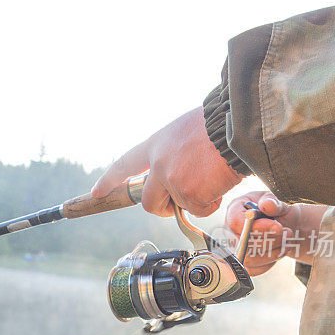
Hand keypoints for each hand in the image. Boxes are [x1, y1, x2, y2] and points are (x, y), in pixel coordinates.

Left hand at [91, 107, 242, 216]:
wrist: (236, 125)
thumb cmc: (219, 124)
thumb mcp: (185, 131)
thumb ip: (173, 153)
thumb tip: (179, 176)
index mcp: (156, 144)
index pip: (125, 164)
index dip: (110, 179)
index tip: (97, 192)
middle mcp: (158, 164)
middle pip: (148, 202)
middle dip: (162, 208)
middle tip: (178, 205)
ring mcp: (171, 181)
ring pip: (177, 207)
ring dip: (193, 202)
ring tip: (212, 180)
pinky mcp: (188, 195)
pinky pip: (200, 210)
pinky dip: (212, 202)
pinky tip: (220, 182)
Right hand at [225, 191, 326, 274]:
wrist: (279, 222)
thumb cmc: (272, 209)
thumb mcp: (273, 200)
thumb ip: (271, 202)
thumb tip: (267, 205)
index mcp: (233, 211)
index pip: (236, 223)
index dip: (257, 227)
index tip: (277, 227)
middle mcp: (229, 231)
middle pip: (243, 244)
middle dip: (270, 240)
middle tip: (288, 232)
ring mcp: (234, 249)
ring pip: (250, 259)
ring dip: (273, 252)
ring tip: (287, 240)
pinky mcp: (243, 263)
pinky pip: (254, 269)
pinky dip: (271, 261)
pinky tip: (280, 250)